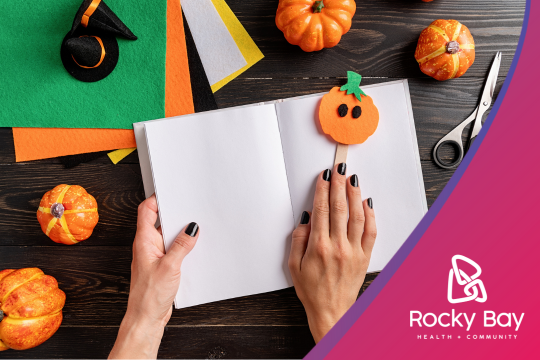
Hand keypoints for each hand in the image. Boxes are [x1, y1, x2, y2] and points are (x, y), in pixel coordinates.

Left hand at [109, 195, 198, 358]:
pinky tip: (193, 249)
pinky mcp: (162, 265)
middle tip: (189, 209)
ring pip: (168, 235)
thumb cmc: (149, 296)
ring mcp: (155, 255)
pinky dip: (183, 246)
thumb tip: (191, 228)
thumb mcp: (170, 266)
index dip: (157, 198)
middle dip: (174, 214)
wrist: (146, 318)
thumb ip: (182, 245)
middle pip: (159, 220)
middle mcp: (148, 245)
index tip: (171, 192)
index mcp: (144, 241)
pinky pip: (173, 249)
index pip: (146, 210)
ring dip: (180, 232)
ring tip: (195, 230)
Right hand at [289, 163, 376, 342]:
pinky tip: (366, 203)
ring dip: (354, 195)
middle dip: (338, 185)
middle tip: (338, 169)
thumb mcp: (294, 265)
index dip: (322, 190)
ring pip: (356, 216)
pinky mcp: (365, 256)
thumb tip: (307, 218)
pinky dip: (370, 215)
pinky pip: (370, 231)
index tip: (322, 177)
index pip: (321, 210)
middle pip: (339, 208)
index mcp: (318, 246)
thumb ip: (298, 239)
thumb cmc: (311, 290)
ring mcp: (354, 251)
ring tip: (351, 179)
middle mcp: (338, 246)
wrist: (331, 311)